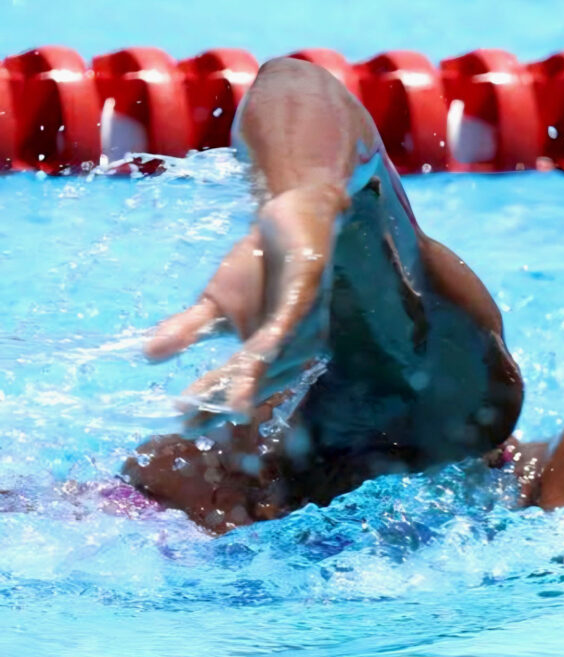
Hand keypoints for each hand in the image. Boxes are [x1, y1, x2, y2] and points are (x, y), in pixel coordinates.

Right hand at [145, 184, 346, 431]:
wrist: (292, 217)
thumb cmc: (258, 266)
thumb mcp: (215, 301)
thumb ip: (188, 329)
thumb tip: (146, 353)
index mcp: (273, 354)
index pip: (239, 384)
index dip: (212, 403)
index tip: (182, 423)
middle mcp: (295, 347)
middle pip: (256, 378)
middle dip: (226, 397)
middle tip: (194, 419)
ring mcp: (305, 322)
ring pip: (274, 357)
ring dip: (252, 379)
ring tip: (230, 404)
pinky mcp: (309, 292)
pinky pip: (292, 320)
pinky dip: (278, 339)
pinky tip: (262, 352)